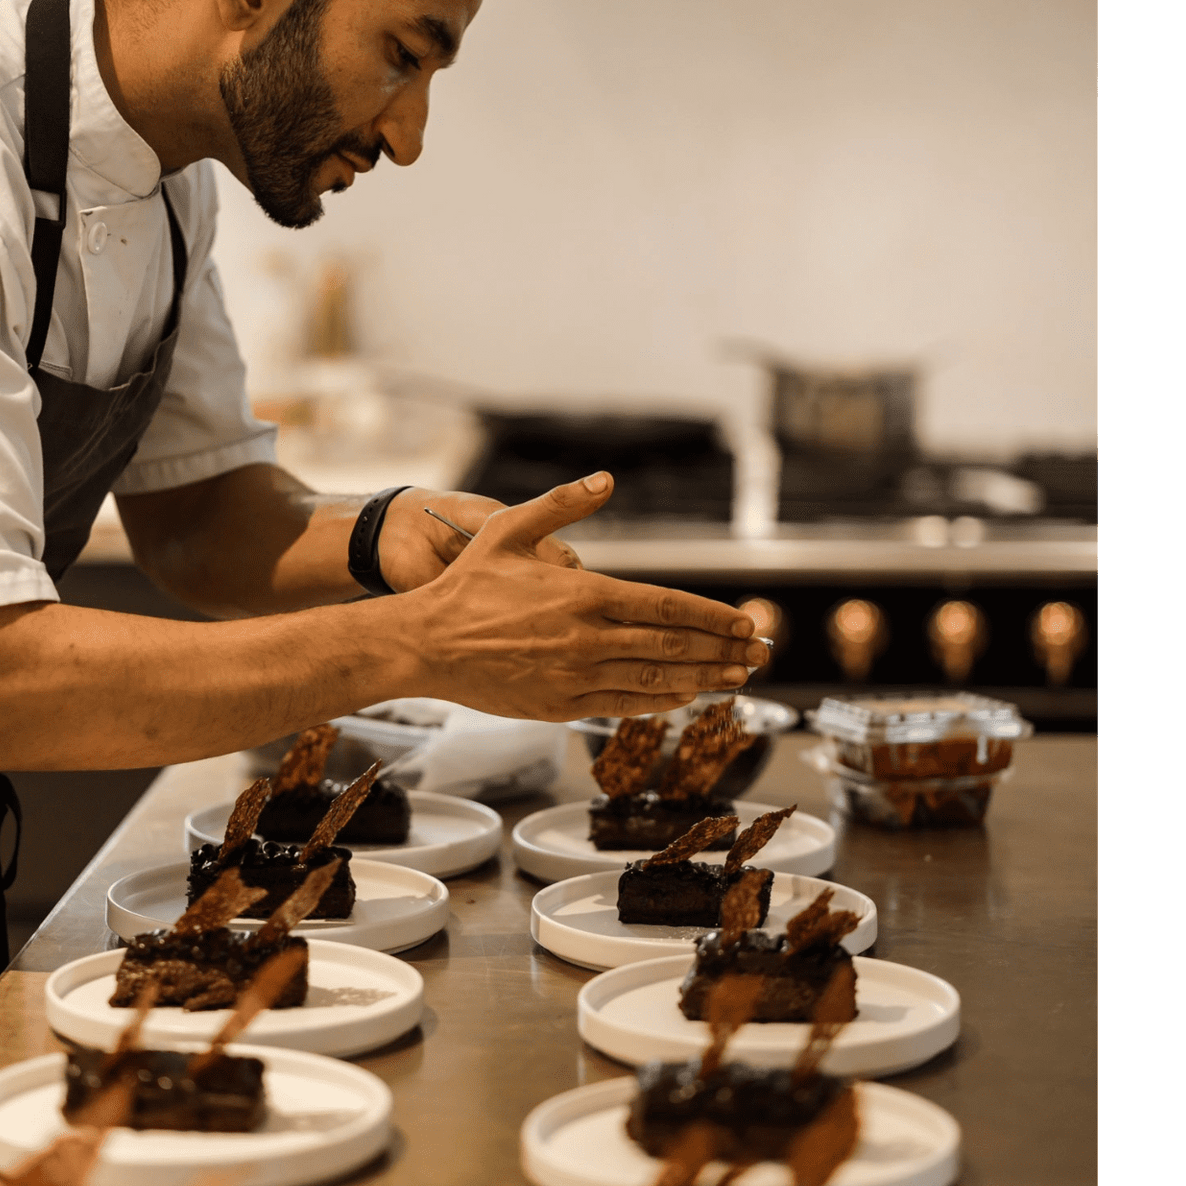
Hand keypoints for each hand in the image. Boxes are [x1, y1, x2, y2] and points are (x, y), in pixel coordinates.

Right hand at [390, 473, 767, 720]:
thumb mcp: (510, 529)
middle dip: (723, 650)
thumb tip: (605, 479)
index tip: (744, 621)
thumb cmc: (466, 586)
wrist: (425, 644)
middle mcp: (587, 638)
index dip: (712, 616)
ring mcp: (575, 676)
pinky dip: (660, 701)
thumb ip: (562, 504)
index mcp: (583, 595)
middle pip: (672, 646)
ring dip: (703, 678)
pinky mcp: (560, 705)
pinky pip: (623, 705)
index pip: (667, 606)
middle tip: (760, 653)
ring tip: (738, 678)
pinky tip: (685, 696)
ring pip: (655, 679)